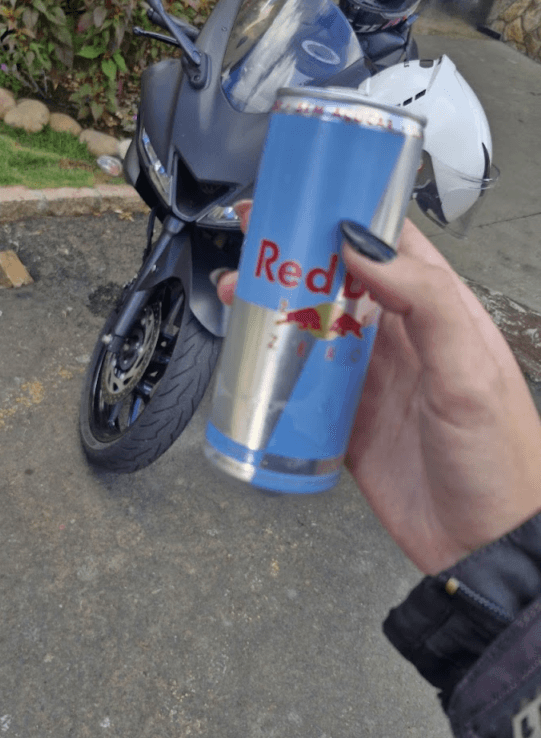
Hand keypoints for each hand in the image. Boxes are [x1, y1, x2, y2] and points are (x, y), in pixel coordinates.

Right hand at [217, 205, 540, 574]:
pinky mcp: (345, 419)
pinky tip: (250, 354)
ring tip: (237, 288)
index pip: (391, 243)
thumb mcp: (469, 371)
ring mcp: (370, 378)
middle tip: (254, 233)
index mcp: (439, 312)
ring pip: (311, 324)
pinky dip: (272, 366)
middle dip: (295, 253)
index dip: (349, 212)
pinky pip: (300, 382)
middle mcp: (401, 338)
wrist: (484, 544)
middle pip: (338, 278)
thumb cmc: (500, 459)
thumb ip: (424, 302)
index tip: (308, 193)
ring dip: (274, 303)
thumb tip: (365, 246)